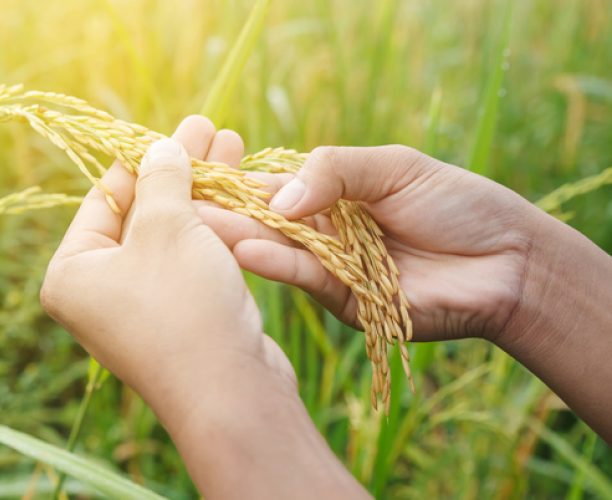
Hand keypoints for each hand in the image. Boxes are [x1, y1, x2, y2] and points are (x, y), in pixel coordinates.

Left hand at [41, 115, 294, 416]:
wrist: (231, 394)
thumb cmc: (184, 305)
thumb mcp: (168, 228)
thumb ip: (161, 179)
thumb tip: (160, 148)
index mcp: (72, 272)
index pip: (105, 197)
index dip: (143, 157)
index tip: (174, 126)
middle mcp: (98, 292)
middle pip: (141, 214)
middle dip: (180, 170)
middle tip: (209, 129)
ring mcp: (139, 308)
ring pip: (171, 236)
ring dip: (203, 192)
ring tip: (232, 145)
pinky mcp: (178, 317)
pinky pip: (190, 261)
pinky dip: (212, 228)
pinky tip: (239, 194)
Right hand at [200, 144, 611, 441]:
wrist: (507, 260)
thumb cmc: (455, 203)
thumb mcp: (393, 167)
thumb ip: (334, 171)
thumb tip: (278, 197)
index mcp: (328, 196)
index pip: (269, 187)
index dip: (233, 182)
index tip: (190, 176)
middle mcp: (320, 232)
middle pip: (262, 222)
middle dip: (222, 215)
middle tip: (175, 209)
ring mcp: (329, 268)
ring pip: (276, 251)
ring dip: (237, 240)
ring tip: (196, 231)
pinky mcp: (344, 301)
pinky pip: (305, 278)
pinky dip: (277, 264)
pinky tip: (246, 251)